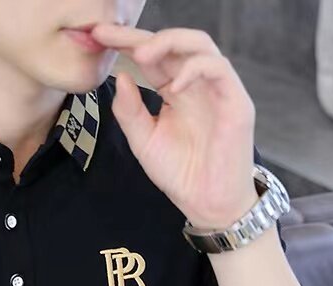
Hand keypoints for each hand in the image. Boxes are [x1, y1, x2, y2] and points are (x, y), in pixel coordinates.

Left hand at [91, 24, 259, 229]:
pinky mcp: (235, 101)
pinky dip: (194, 70)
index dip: (125, 44)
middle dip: (139, 36)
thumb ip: (130, 112)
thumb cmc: (180, 174)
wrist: (206, 203)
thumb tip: (120, 77)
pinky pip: (218, 69)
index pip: (151, 58)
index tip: (97, 38)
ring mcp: (217, 89)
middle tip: (109, 35)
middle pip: (172, 44)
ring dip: (168, 42)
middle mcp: (196, 84)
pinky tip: (172, 87)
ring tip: (140, 54)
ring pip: (199, 45)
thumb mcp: (144, 142)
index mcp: (174, 91)